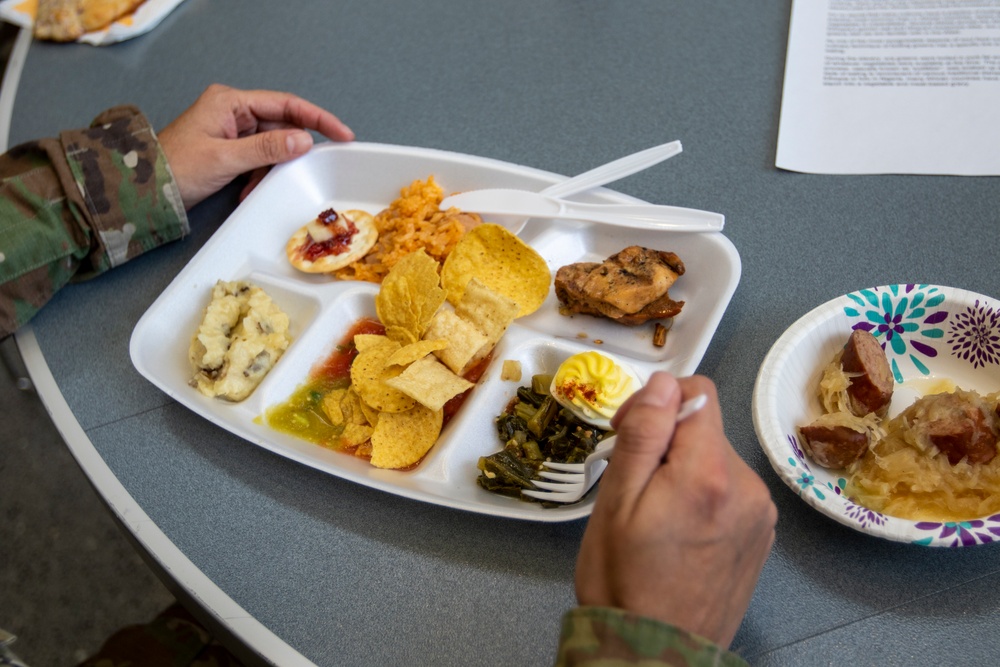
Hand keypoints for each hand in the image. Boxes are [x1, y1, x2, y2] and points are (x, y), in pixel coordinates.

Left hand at [158, 84, 354, 208]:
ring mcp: (231, 131)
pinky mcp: (229, 150)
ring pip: (271, 145)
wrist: (144, 191)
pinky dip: (259, 176)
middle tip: (317, 165)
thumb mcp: (225, 159)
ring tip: (266, 185)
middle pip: (281, 124)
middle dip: (294, 148)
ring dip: (273, 167)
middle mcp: (232, 111)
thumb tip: (304, 140)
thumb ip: (267, 149)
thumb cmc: (175, 169)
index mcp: (230, 102)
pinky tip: (249, 191)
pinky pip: (257, 159)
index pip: (285, 104)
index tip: (342, 133)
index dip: (317, 118)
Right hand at [574, 372, 776, 648]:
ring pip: (717, 459)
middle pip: (706, 428)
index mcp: (710, 473)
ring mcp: (760, 513)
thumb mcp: (618, 501)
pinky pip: (731, 490)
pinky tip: (680, 531)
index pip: (698, 393)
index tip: (631, 434)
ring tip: (656, 514)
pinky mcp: (762, 535)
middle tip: (634, 483)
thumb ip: (646, 434)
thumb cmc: (625, 579)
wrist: (657, 652)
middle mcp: (749, 487)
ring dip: (686, 470)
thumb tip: (664, 382)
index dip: (658, 403)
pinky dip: (705, 495)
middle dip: (669, 442)